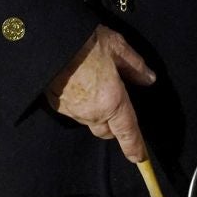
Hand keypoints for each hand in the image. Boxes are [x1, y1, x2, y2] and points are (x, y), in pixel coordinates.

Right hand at [46, 27, 155, 162]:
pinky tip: (78, 85)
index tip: (139, 157)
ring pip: (88, 122)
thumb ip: (135, 66)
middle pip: (106, 131)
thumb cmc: (85, 42)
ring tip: (94, 87)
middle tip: (116, 102)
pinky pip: (73, 112)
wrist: (47, 39)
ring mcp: (71, 111)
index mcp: (112, 101)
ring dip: (95, 113)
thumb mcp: (117, 47)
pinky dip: (79, 105)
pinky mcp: (55, 105)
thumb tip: (148, 79)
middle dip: (113, 125)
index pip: (128, 132)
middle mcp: (92, 113)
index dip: (135, 147)